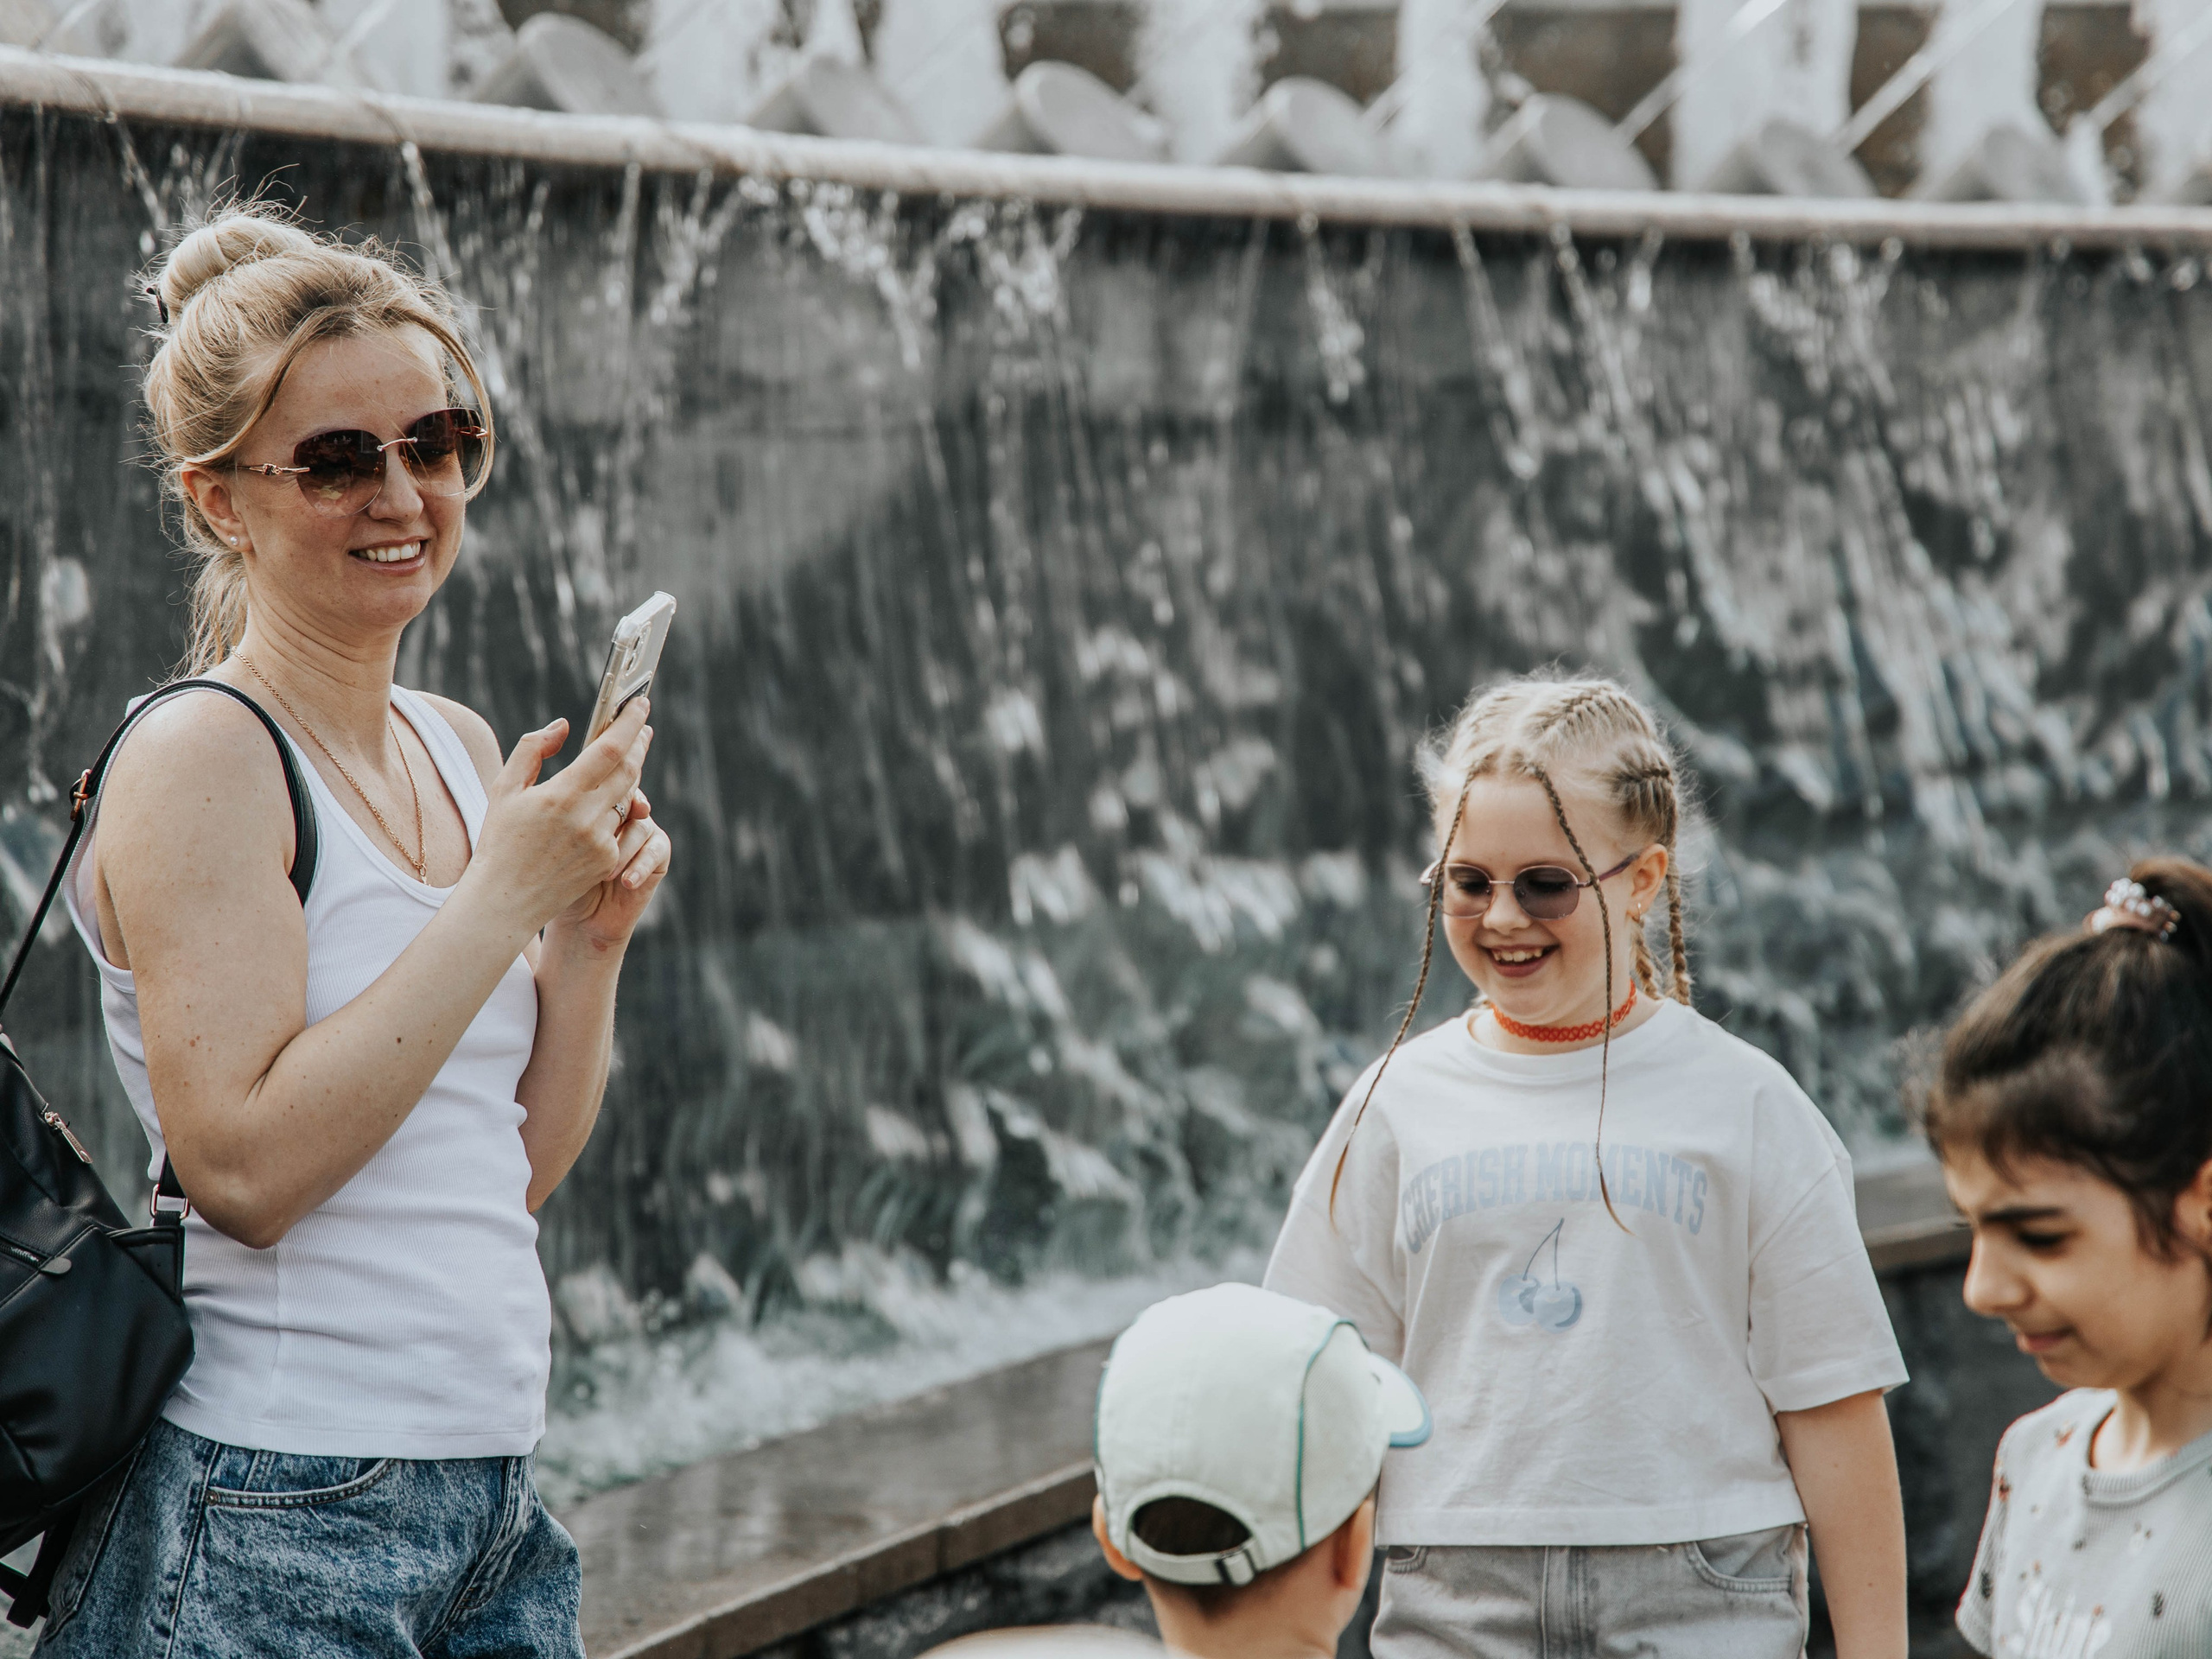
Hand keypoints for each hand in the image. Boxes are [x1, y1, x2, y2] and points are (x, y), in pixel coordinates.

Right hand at [469, 698, 660, 938]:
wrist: (505, 900)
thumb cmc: (500, 840)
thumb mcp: (505, 789)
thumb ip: (532, 749)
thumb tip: (564, 726)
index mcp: (561, 797)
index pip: (610, 750)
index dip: (630, 724)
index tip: (640, 704)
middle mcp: (587, 819)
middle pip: (629, 770)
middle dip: (638, 743)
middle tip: (642, 723)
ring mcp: (602, 843)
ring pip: (628, 796)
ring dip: (631, 771)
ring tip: (630, 752)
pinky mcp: (608, 860)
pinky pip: (621, 824)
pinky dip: (618, 805)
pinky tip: (613, 793)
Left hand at [558, 782, 671, 949]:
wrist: (580, 919)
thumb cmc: (558, 880)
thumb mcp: (557, 844)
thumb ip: (568, 817)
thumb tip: (573, 790)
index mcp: (597, 800)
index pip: (605, 779)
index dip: (608, 781)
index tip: (600, 794)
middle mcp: (623, 812)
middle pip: (629, 796)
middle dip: (622, 806)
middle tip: (609, 829)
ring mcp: (642, 832)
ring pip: (640, 826)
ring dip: (622, 851)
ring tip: (606, 875)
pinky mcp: (658, 856)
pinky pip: (655, 851)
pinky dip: (640, 866)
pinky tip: (626, 881)